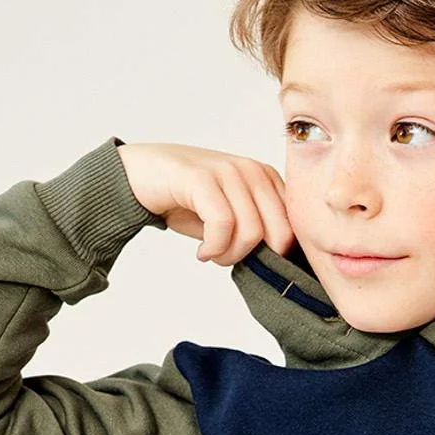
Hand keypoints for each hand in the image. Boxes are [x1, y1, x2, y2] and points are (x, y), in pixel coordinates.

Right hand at [115, 142, 295, 262]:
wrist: (140, 177)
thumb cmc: (188, 201)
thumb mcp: (231, 216)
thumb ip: (257, 230)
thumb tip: (280, 263)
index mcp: (267, 179)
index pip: (294, 227)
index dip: (276, 256)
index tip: (248, 261)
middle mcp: (253, 170)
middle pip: (279, 234)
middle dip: (254, 258)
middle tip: (226, 259)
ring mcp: (229, 171)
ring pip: (251, 232)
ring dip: (229, 256)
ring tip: (211, 254)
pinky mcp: (202, 178)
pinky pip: (222, 224)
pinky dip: (213, 248)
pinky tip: (201, 252)